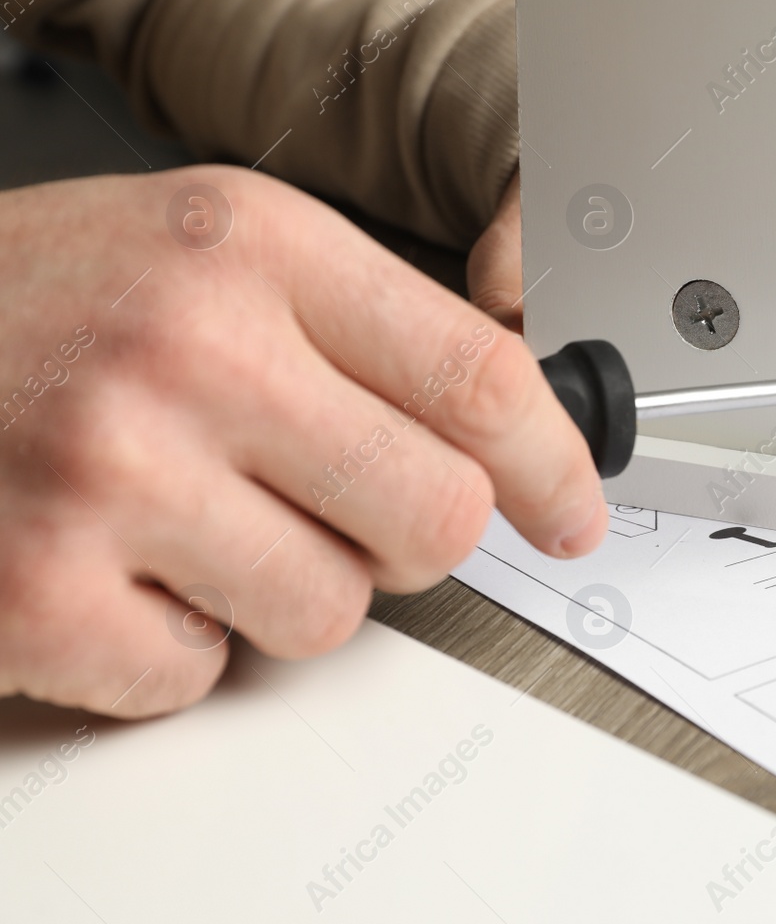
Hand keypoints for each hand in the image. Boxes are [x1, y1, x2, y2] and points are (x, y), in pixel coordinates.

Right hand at [0, 166, 607, 717]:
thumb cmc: (34, 305)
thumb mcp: (203, 254)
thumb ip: (359, 329)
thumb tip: (512, 429)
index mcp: (250, 245)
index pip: (476, 375)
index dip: (552, 460)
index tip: (573, 509)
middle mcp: (189, 350)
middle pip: (434, 516)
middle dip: (409, 539)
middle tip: (342, 513)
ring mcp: (107, 475)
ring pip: (330, 614)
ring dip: (280, 590)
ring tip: (190, 523)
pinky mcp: (38, 594)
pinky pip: (200, 677)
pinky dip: (169, 646)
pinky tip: (113, 571)